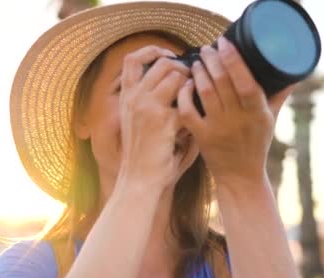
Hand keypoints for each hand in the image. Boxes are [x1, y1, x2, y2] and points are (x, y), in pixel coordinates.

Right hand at [117, 45, 190, 189]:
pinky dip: (194, 107)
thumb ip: (151, 101)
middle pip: (161, 63)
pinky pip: (186, 101)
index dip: (152, 51)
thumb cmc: (143, 154)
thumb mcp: (138, 122)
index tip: (169, 55)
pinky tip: (197, 118)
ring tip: (197, 96)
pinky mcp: (163, 120)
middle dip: (182, 67)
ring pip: (176, 76)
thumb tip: (176, 81)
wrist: (139, 180)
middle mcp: (134, 98)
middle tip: (193, 79)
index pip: (132, 59)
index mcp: (126, 97)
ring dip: (191, 83)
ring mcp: (147, 107)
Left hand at [177, 36, 293, 186]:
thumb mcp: (271, 120)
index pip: (245, 80)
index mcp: (257, 112)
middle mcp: (238, 119)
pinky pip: (188, 111)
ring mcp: (218, 128)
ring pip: (204, 92)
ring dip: (198, 72)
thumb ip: (278, 96)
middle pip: (222, 81)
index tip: (224, 42)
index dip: (233, 59)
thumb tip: (292, 74)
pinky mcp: (202, 137)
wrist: (241, 177)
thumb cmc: (257, 145)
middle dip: (212, 59)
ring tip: (197, 61)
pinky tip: (186, 84)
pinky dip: (185, 95)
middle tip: (207, 48)